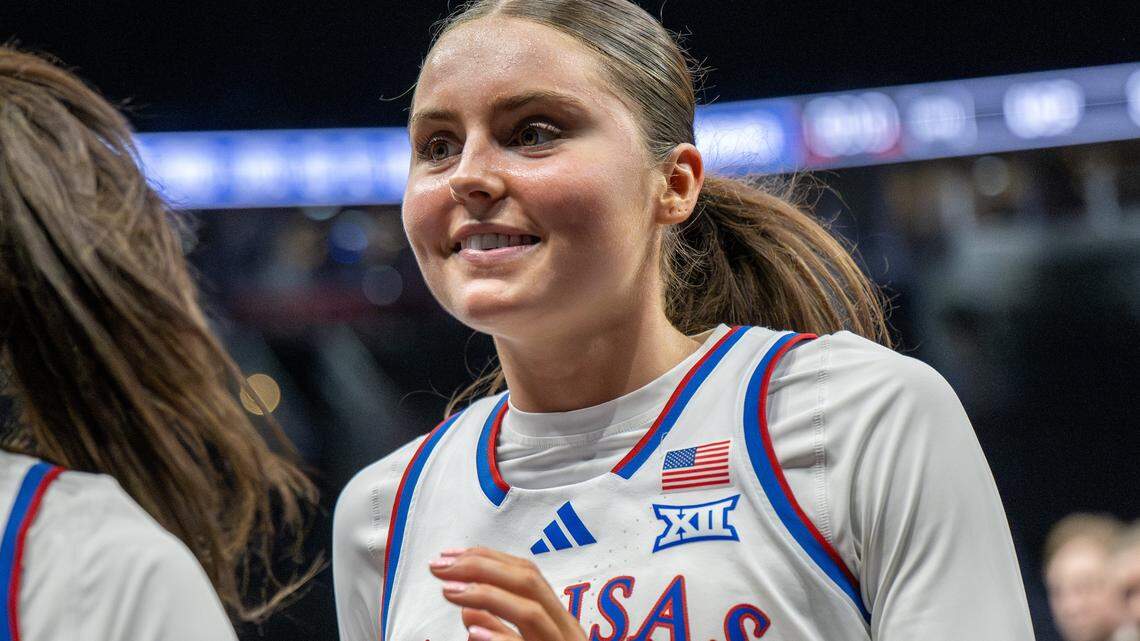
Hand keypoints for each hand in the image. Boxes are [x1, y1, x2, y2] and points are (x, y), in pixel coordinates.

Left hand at [428, 547, 587, 640]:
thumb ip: (499, 631)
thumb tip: (469, 613)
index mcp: (558, 620)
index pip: (526, 573)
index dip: (486, 558)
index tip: (449, 555)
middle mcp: (565, 630)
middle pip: (529, 582)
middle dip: (481, 567)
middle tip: (440, 566)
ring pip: (531, 612)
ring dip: (485, 596)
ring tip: (449, 591)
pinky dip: (500, 638)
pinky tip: (474, 631)